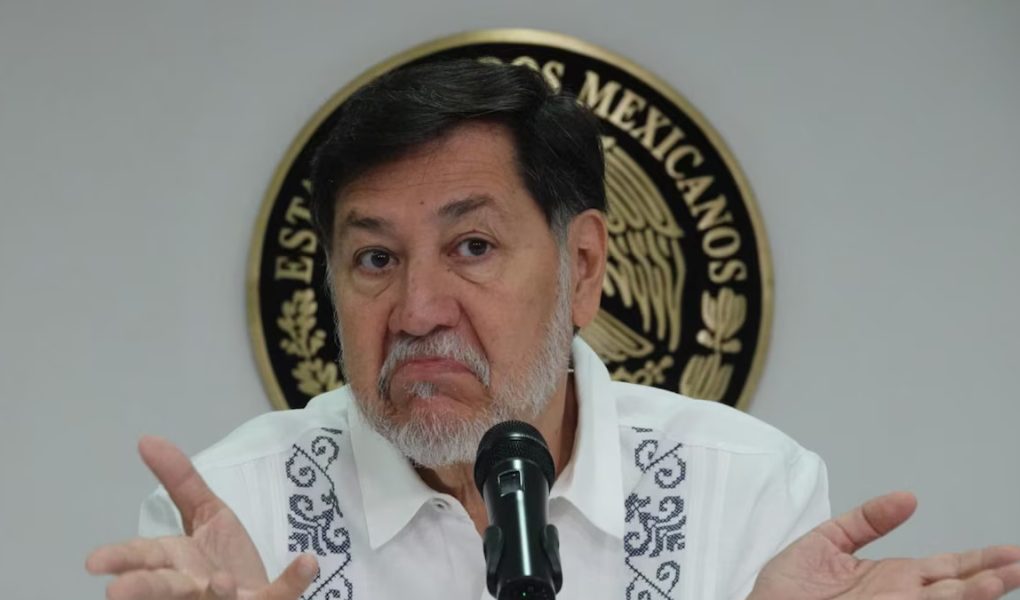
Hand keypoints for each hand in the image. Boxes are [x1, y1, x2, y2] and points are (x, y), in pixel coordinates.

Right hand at [86, 436, 317, 598]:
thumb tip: (147, 439)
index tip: (94, 562)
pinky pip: (281, 595)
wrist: (260, 598)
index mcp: (177, 565)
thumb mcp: (206, 516)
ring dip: (216, 592)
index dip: (122, 560)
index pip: (145, 559)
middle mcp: (195, 588)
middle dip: (144, 589)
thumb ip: (180, 481)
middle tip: (117, 593)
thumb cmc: (224, 562)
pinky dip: (293, 581)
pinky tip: (308, 562)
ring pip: (216, 599)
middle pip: (167, 588)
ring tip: (218, 580)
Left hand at [748, 491, 1019, 599]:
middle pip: (958, 588)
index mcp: (894, 577)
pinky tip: (962, 596)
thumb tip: (909, 497)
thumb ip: (866, 520)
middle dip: (994, 578)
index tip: (1013, 552)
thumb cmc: (785, 590)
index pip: (949, 567)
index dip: (982, 560)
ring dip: (975, 594)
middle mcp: (901, 597)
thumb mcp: (827, 541)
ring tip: (1005, 580)